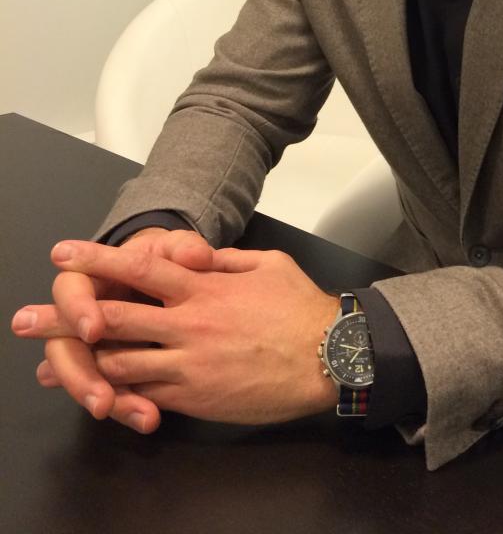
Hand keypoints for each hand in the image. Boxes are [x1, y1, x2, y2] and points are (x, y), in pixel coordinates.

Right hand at [11, 227, 213, 431]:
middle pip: (63, 346)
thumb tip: (196, 257)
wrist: (181, 282)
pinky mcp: (115, 371)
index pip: (70, 289)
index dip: (76, 309)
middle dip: (78, 374)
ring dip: (100, 398)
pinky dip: (128, 406)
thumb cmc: (168, 260)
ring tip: (125, 414)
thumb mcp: (177, 247)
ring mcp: (97, 348)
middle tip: (98, 397)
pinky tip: (148, 419)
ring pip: (84, 377)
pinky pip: (113, 391)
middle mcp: (85, 315)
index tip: (93, 329)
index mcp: (95, 277)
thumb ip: (185, 248)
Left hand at [14, 240, 338, 425]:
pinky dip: (116, 393)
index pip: (139, 268)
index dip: (98, 259)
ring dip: (80, 361)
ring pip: (120, 361)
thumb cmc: (299, 307)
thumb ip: (222, 258)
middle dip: (65, 317)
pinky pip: (145, 394)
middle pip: (113, 316)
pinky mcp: (194, 396)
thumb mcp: (265, 263)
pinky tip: (95, 393)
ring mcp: (187, 363)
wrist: (326, 357)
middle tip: (26, 318)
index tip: (64, 252)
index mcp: (203, 286)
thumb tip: (190, 253)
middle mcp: (188, 323)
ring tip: (48, 364)